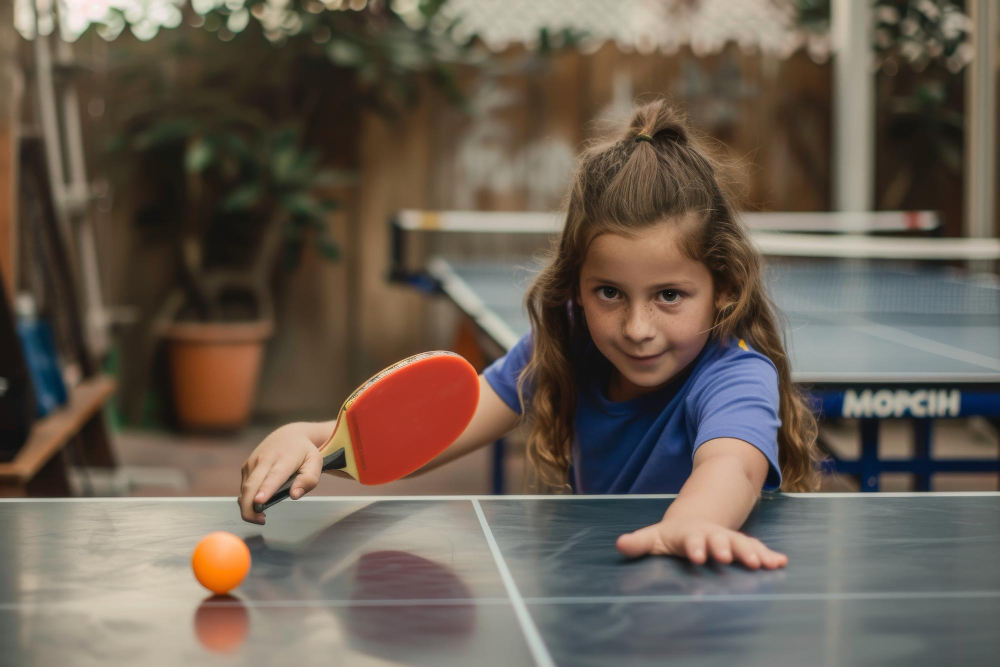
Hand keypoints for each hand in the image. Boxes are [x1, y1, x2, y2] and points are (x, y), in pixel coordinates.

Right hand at [238, 423, 322, 523]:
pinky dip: (248, 498)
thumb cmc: (304, 452)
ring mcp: (252, 462)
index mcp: (284, 459)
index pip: (273, 476)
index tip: (259, 501)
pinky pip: (244, 487)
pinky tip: (259, 502)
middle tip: (259, 520)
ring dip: (248, 505)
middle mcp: (264, 459)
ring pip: (245, 489)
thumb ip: (309, 479)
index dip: (265, 490)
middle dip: (249, 507)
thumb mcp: (315, 462)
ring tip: (261, 515)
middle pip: (252, 486)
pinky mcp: (245, 467)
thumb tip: (294, 495)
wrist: (287, 435)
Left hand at [616, 517, 787, 568]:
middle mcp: (712, 534)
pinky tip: (781, 562)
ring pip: (740, 544)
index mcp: (690, 534)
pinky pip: (756, 549)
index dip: (695, 547)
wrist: (693, 522)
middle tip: (730, 557)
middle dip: (725, 548)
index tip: (698, 556)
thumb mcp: (654, 538)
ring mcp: (728, 539)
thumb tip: (620, 544)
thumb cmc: (672, 537)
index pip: (691, 540)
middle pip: (720, 539)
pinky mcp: (741, 546)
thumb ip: (639, 543)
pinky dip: (768, 555)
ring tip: (760, 563)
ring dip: (750, 552)